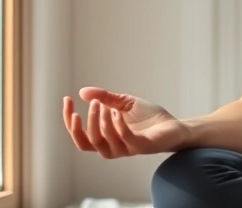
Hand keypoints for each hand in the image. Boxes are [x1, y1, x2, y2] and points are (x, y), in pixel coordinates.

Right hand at [63, 87, 188, 158]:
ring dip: (100, 122)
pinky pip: (125, 139)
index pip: (80, 136)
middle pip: (88, 142)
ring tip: (103, 105)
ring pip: (103, 143)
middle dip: (86, 122)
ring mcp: (127, 149)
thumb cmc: (149, 118)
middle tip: (92, 103)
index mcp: (106, 139)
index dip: (69, 121)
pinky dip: (118, 125)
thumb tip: (82, 92)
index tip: (67, 99)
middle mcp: (113, 148)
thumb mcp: (124, 103)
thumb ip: (105, 98)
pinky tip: (117, 113)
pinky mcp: (142, 146)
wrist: (174, 125)